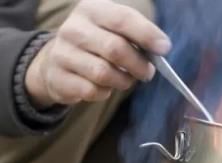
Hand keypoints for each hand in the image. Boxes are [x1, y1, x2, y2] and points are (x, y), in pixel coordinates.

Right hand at [25, 0, 170, 107]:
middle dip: (138, 65)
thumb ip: (136, 35)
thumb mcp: (113, 29)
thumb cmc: (97, 43)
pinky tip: (105, 87)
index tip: (164, 48)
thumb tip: (161, 48)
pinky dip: (105, 92)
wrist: (57, 61)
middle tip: (148, 73)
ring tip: (127, 79)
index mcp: (91, 10)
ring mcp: (62, 53)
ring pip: (104, 73)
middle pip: (115, 49)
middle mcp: (73, 28)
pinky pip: (92, 90)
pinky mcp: (58, 78)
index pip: (122, 19)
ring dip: (123, 81)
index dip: (146, 34)